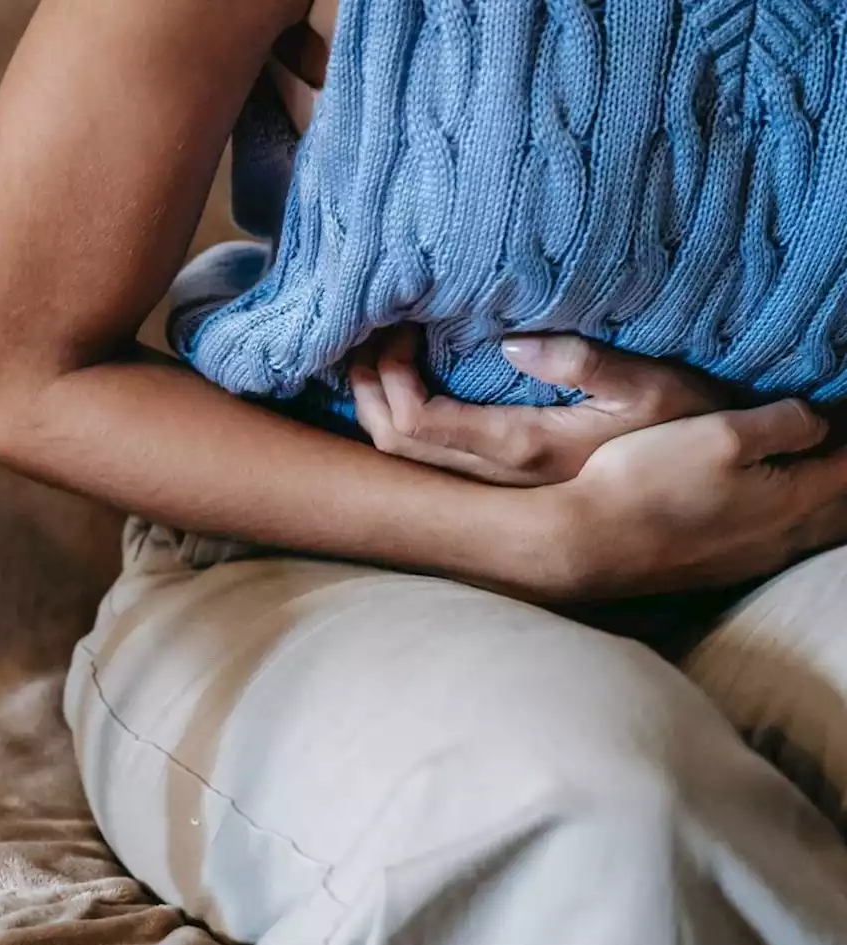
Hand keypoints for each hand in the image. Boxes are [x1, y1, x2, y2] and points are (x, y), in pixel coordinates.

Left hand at [349, 325, 722, 485]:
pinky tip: (405, 383)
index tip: (400, 327)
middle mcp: (497, 477)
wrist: (709, 484)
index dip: (388, 377)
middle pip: (393, 444)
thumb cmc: (689, 425)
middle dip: (367, 387)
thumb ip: (585, 364)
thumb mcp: (653, 386)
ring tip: (377, 351)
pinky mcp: (503, 479)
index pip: (418, 423)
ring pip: (404, 457)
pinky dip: (400, 417)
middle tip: (369, 332)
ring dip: (378, 403)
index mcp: (523, 448)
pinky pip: (427, 456)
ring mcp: (497, 484)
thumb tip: (510, 344)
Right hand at [552, 401, 846, 596]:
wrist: (587, 542)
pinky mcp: (714, 569)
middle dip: (838, 472)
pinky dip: (782, 518)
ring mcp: (747, 560)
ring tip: (810, 469)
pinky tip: (764, 506)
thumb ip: (783, 422)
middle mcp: (779, 539)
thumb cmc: (650, 481)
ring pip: (805, 528)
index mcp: (792, 500)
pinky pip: (770, 541)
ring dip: (815, 500)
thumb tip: (817, 422)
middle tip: (828, 441)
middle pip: (836, 507)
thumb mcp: (721, 432)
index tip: (840, 408)